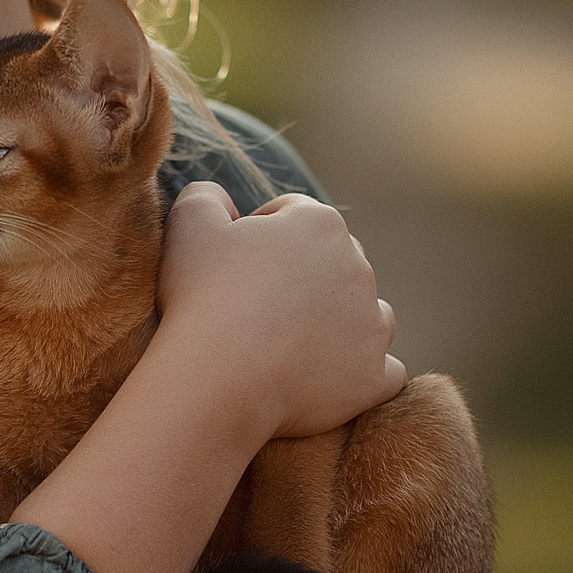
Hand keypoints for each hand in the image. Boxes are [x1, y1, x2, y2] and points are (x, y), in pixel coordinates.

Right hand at [154, 181, 404, 441]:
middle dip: (303, 276)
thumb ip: (207, 195)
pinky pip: (382, 371)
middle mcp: (359, 267)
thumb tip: (222, 199)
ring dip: (339, 321)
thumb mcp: (189, 223)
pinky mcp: (374, 375)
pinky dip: (360, 373)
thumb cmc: (203, 296)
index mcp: (321, 223)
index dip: (258, 234)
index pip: (293, 215)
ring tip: (293, 342)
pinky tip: (328, 377)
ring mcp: (372, 324)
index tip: (232, 264)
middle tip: (256, 305)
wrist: (218, 376)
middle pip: (333, 262)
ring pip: (366, 312)